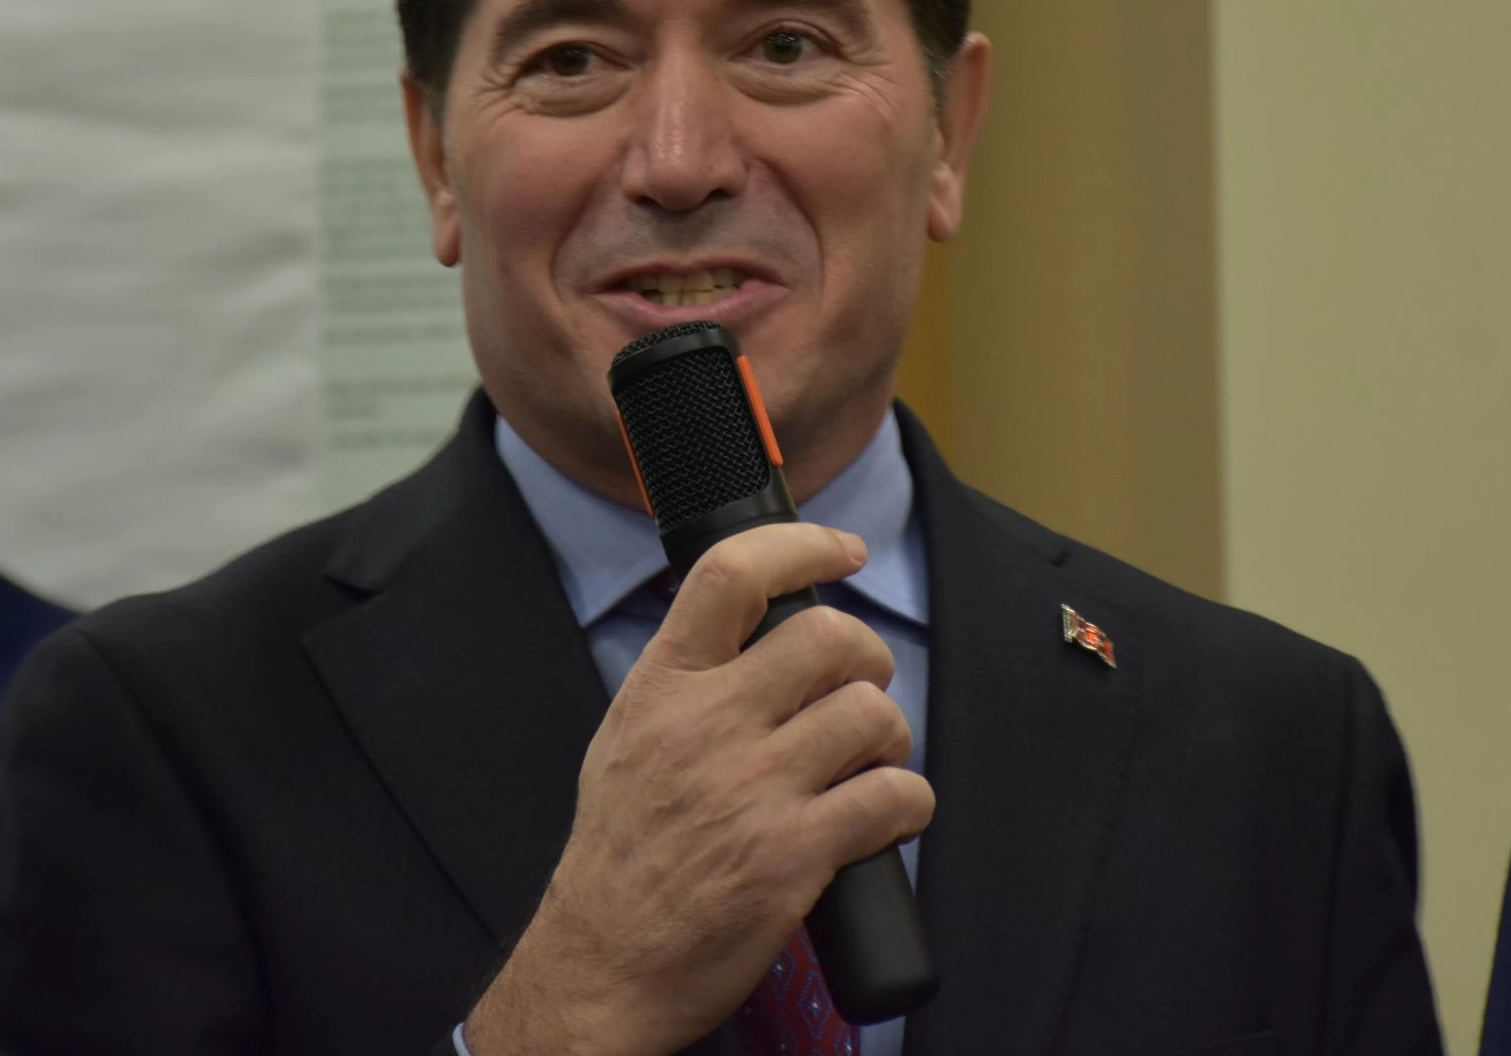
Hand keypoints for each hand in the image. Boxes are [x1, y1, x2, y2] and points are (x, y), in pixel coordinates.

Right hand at [464, 523, 934, 1055]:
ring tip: (872, 757)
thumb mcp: (625, 734)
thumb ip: (686, 677)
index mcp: (662, 686)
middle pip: (827, 637)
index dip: (802, 545)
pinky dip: (908, 802)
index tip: (842, 550)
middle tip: (863, 685)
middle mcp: (707, 725)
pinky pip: (892, 797)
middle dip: (867, 656)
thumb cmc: (620, 854)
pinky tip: (888, 814)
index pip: (733, 575)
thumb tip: (756, 624)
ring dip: (890, 734)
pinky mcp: (792, 856)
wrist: (601, 965)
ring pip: (869, 713)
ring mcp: (752, 790)